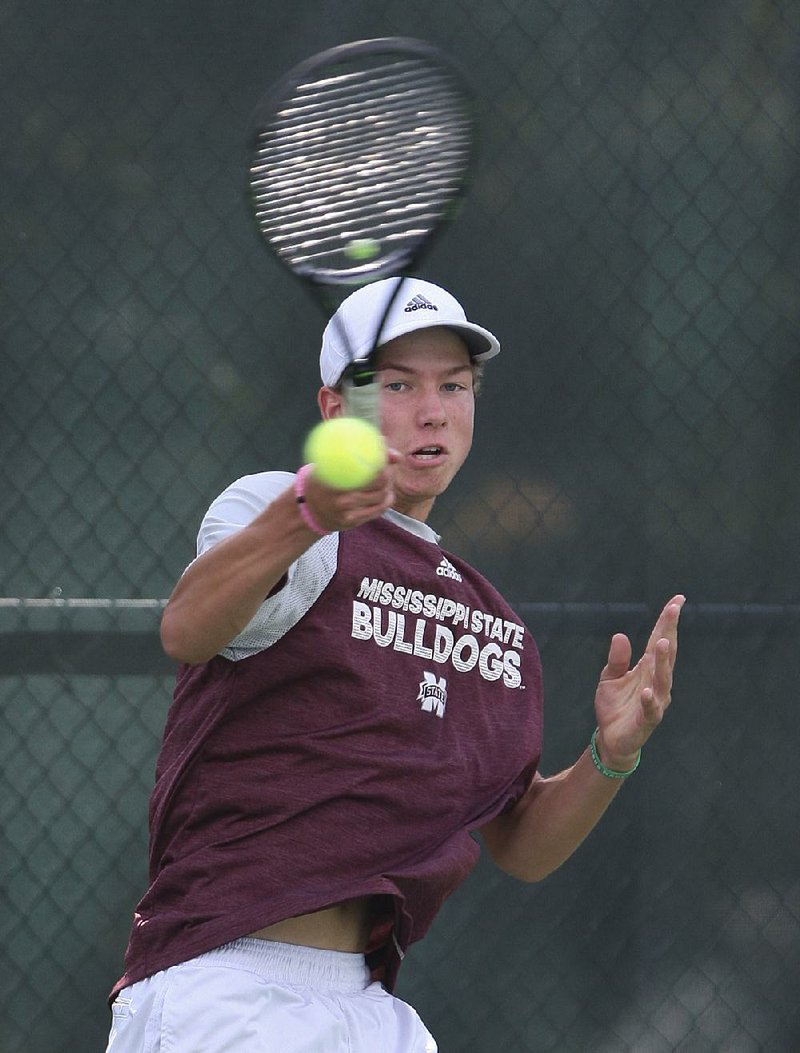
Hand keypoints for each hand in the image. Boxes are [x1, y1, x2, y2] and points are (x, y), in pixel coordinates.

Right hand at [302, 448, 399, 532]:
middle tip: (386, 468)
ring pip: (382, 495)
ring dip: (388, 486)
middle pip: (379, 481)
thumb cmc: (325, 480)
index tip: (386, 456)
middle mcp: (340, 496)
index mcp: (334, 476)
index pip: (367, 467)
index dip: (381, 460)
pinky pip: (380, 509)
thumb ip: (359, 452)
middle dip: (387, 472)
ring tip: (384, 481)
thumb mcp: (331, 462)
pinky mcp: (353, 521)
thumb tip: (391, 450)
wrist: (310, 509)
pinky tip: (384, 494)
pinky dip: (386, 499)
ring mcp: (347, 511)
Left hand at [593, 595, 684, 769]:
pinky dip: (650, 700)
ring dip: (664, 662)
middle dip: (670, 632)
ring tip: (664, 643)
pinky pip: (651, 710)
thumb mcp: (610, 677)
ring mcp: (654, 701)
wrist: (611, 739)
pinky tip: (647, 690)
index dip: (668, 620)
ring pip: (663, 679)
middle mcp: (656, 681)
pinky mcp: (645, 721)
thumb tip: (620, 635)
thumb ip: (617, 658)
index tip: (677, 600)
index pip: (660, 640)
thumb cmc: (615, 706)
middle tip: (673, 611)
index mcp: (648, 668)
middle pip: (666, 654)